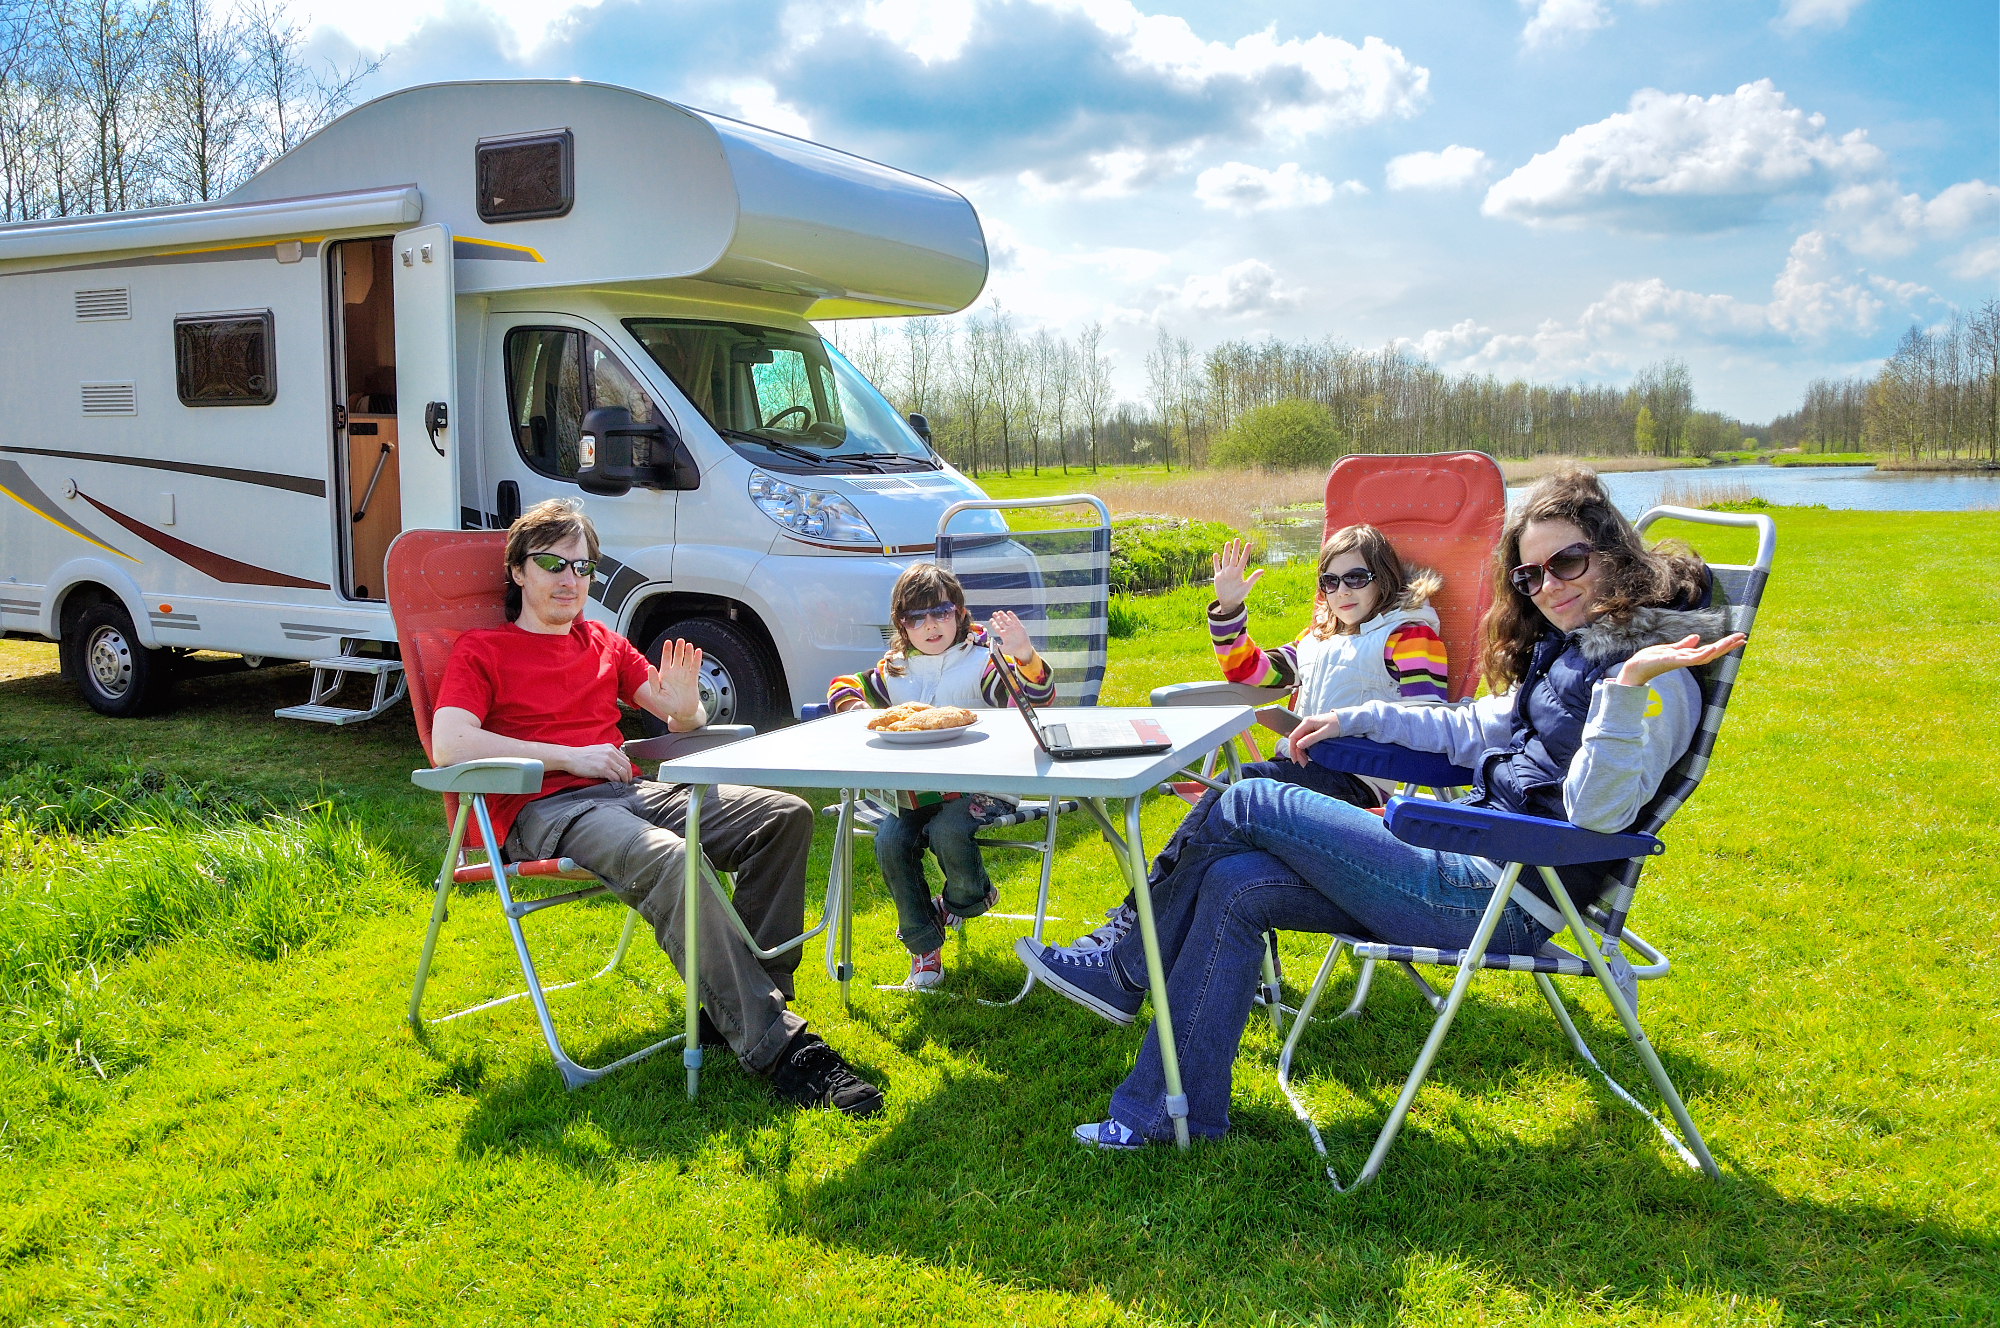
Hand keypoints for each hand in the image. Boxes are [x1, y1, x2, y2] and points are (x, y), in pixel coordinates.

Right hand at [561, 742, 635, 782]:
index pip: (625, 759)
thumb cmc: (581, 756)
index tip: (627, 774)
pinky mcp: (603, 769)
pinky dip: (617, 782)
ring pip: (623, 772)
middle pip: (627, 766)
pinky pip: (615, 777)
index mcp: (610, 748)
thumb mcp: (598, 751)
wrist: (570, 757)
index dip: (628, 768)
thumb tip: (615, 765)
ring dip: (624, 780)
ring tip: (623, 784)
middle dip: (629, 775)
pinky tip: (615, 784)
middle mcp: (610, 753)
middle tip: (627, 782)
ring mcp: (607, 761)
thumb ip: (608, 755)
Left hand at [649, 637, 705, 727]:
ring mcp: (684, 675)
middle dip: (678, 648)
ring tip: (688, 645)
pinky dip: (697, 659)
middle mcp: (675, 673)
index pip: (665, 659)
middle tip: (680, 641)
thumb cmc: (667, 706)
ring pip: (686, 660)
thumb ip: (653, 681)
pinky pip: (695, 667)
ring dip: (687, 652)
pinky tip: (697, 651)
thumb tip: (651, 667)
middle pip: (677, 657)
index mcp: (664, 675)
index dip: (667, 650)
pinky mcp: (693, 680)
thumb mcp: (656, 695)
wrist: (681, 714)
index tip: (668, 642)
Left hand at [989, 609, 1035, 660]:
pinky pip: (1015, 619)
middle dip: (997, 618)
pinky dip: (1012, 616)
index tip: (991, 619)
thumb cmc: (1013, 650)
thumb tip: (987, 643)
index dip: (994, 623)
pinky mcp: (1019, 627)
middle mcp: (1008, 630)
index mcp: (1003, 635)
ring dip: (1003, 615)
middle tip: (994, 613)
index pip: (997, 627)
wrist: (1022, 650)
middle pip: (1001, 622)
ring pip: (1007, 620)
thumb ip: (995, 646)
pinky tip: (1009, 612)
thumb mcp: (1002, 649)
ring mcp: (1013, 628)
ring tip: (999, 612)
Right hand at [1211, 537, 1263, 613]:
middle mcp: (1232, 571)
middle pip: (1234, 557)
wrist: (1229, 603)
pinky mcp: (1218, 577)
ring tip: (1228, 543)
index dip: (1245, 552)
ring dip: (1226, 551)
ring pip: (1225, 560)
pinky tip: (1216, 554)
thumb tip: (1263, 570)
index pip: (1243, 560)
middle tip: (1237, 539)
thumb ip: (1254, 577)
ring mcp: (1224, 573)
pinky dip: (1216, 561)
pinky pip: (1217, 567)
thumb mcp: (1247, 586)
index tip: (1249, 544)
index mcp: (1239, 573)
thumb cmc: (1239, 596)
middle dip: (1235, 548)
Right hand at [1286, 712, 1341, 764]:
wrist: (1345, 720)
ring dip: (1301, 751)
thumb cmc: (1337, 724)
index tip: (1295, 759)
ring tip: (1305, 761)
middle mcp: (1306, 724)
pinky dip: (1305, 748)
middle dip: (1297, 752)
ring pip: (1300, 741)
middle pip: (1296, 740)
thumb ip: (1311, 738)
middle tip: (1302, 763)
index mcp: (1307, 723)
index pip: (1293, 737)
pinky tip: (1308, 754)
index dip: (1292, 749)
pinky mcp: (1313, 730)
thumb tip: (1299, 745)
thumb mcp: (1325, 733)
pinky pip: (1305, 740)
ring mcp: (1309, 727)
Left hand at [1614, 632, 1745, 687]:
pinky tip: (1712, 649)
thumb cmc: (1651, 659)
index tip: (1740, 638)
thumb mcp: (1670, 649)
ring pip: (1706, 655)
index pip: (1711, 649)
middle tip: (1744, 638)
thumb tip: (1697, 637)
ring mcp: (1682, 661)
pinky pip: (1692, 658)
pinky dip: (1702, 654)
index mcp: (1688, 655)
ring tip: (1734, 641)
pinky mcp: (1674, 661)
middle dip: (1728, 645)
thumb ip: (1684, 645)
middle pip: (1713, 652)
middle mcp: (1688, 660)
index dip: (1725, 644)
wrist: (1636, 667)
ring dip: (1720, 648)